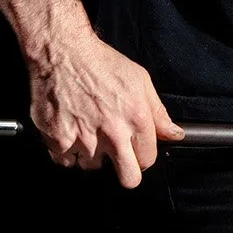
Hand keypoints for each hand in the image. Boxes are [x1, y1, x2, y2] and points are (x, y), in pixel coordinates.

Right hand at [27, 32, 182, 188]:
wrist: (64, 54)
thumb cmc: (103, 64)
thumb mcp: (141, 81)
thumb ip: (159, 113)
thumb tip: (175, 134)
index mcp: (136, 119)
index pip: (148, 160)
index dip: (144, 157)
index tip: (137, 151)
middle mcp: (112, 133)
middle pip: (128, 178)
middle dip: (126, 172)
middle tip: (119, 158)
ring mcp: (83, 139)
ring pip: (92, 167)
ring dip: (92, 155)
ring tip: (90, 132)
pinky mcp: (57, 139)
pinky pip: (66, 160)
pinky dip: (68, 150)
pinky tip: (72, 132)